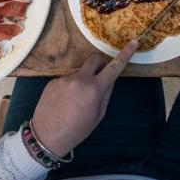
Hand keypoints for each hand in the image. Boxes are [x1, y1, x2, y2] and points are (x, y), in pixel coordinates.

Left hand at [30, 40, 136, 155]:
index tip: (133, 42)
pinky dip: (70, 87)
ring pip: (79, 72)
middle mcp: (80, 79)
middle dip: (99, 65)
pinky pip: (67, 79)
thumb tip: (110, 78)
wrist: (46, 137)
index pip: (114, 67)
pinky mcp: (52, 82)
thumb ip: (106, 93)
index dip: (125, 54)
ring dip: (82, 80)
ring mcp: (64, 79)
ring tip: (75, 100)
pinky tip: (64, 102)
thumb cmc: (77, 130)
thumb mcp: (98, 115)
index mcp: (94, 89)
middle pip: (94, 59)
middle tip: (98, 79)